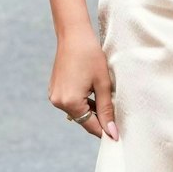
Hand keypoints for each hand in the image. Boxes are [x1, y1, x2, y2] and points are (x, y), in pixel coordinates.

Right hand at [49, 25, 116, 140]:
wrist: (73, 35)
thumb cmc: (90, 56)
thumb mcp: (103, 84)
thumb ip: (106, 110)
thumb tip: (112, 132)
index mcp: (70, 102)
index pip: (90, 125)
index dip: (105, 131)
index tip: (118, 136)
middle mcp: (58, 102)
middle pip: (83, 119)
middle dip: (98, 119)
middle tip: (116, 118)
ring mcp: (54, 95)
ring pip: (77, 111)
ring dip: (90, 109)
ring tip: (105, 100)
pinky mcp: (54, 89)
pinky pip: (71, 102)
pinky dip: (82, 101)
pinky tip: (92, 91)